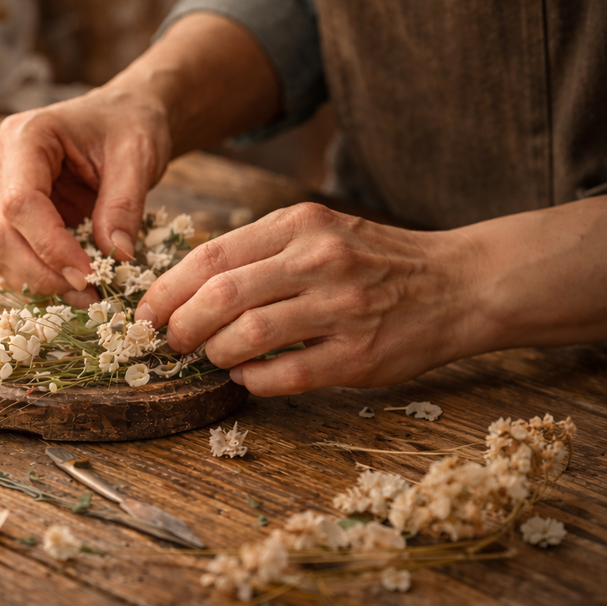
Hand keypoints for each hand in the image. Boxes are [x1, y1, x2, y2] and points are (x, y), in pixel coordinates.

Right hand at [0, 87, 171, 307]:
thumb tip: (115, 257)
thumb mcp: (137, 157)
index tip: (89, 276)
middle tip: (88, 295)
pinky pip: (10, 257)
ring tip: (87, 295)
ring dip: (38, 281)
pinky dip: (38, 277)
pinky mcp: (8, 216)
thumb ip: (124, 205)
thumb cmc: (128, 127)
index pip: (20, 203)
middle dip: (41, 272)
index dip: (51, 247)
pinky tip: (74, 285)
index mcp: (25, 136)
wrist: (122, 120)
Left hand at [135, 203, 480, 395]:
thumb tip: (189, 285)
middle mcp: (319, 260)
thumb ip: (260, 250)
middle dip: (181, 326)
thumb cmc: (375, 260)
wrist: (458, 283)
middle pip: (221, 296)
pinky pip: (287, 375)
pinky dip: (254, 380)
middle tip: (170, 342)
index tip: (148, 312)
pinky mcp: (359, 355)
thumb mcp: (318, 231)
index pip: (210, 256)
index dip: (167, 289)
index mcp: (300, 225)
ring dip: (215, 354)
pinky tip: (246, 377)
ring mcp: (341, 308)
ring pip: (248, 336)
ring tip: (211, 357)